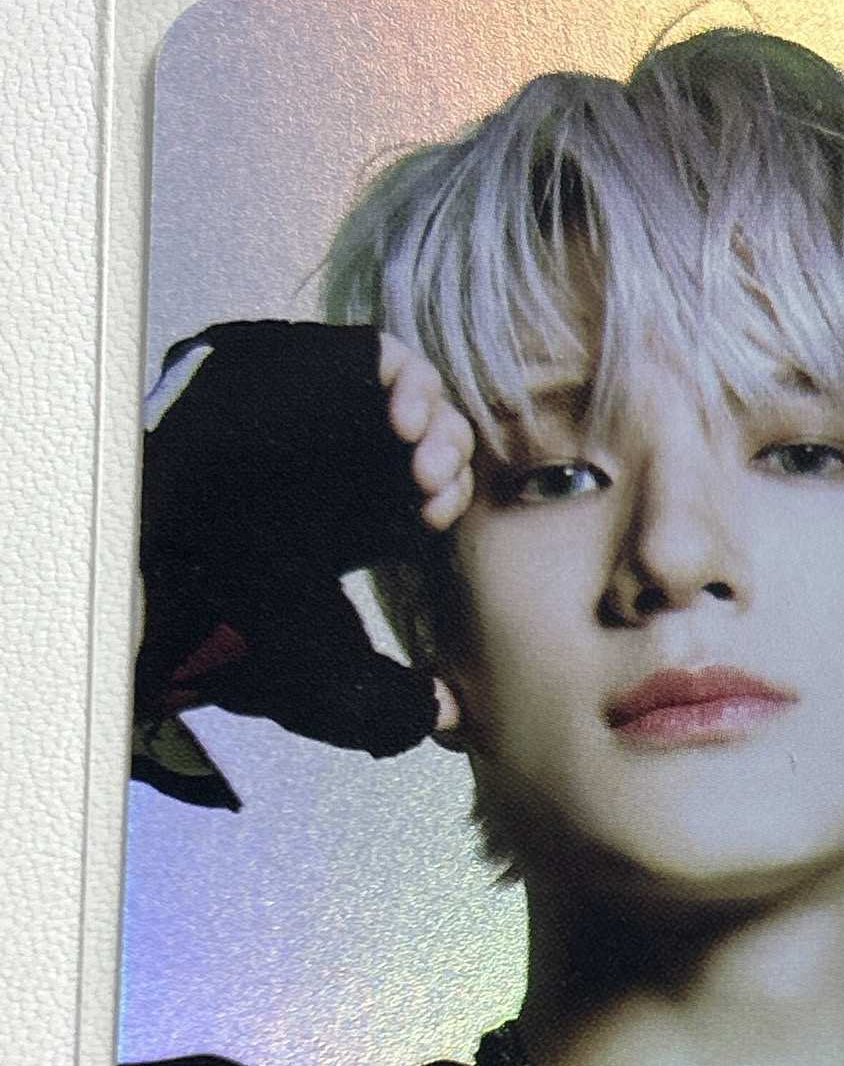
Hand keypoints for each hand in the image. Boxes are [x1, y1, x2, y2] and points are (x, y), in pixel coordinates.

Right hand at [134, 321, 471, 806]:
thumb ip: (392, 709)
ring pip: (410, 392)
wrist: (172, 579)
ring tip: (419, 458)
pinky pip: (375, 353)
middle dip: (449, 457)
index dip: (449, 498)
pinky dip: (407, 378)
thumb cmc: (238, 635)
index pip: (425, 492)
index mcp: (347, 523)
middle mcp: (338, 466)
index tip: (434, 520)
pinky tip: (403, 421)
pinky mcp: (299, 372)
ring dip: (435, 421)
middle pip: (428, 436)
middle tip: (433, 489)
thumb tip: (446, 713)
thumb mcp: (332, 690)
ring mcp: (321, 416)